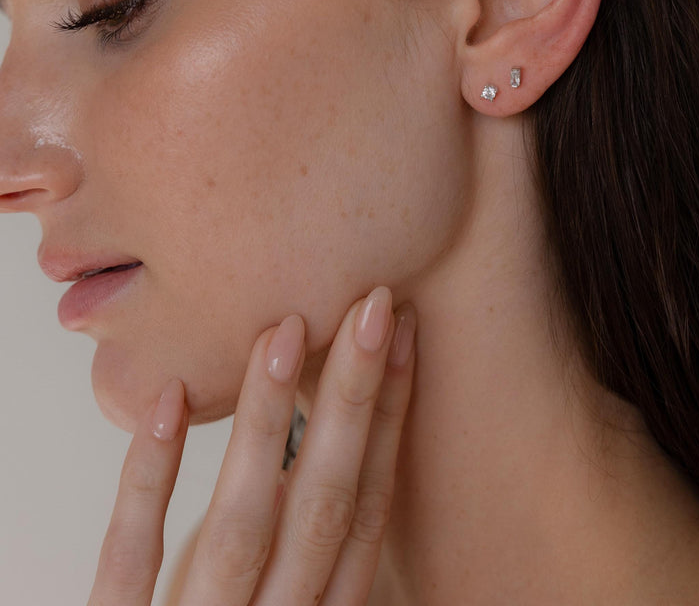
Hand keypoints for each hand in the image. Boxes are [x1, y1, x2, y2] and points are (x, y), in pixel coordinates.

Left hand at [87, 286, 415, 605]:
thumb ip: (307, 556)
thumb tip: (332, 454)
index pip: (365, 508)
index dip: (389, 420)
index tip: (401, 337)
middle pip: (324, 504)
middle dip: (352, 399)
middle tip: (369, 305)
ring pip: (242, 522)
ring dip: (266, 422)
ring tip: (282, 331)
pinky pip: (129, 560)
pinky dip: (149, 478)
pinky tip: (171, 401)